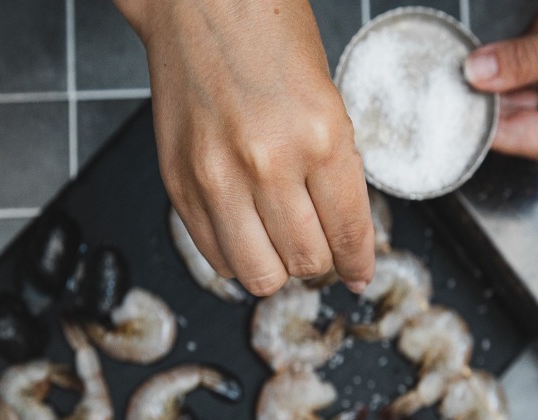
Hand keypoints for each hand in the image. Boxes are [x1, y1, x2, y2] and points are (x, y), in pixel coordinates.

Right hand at [114, 0, 374, 295]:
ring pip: (259, 275)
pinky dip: (237, 255)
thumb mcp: (328, 100)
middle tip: (318, 246)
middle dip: (320, 263)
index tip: (358, 273)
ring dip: (277, 268)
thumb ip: (335, 170)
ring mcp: (215, 178)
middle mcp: (266, 164)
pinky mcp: (178, 184)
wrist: (199, 4)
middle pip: (305, 263)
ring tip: (279, 243)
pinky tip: (245, 229)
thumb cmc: (269, 37)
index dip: (359, 263)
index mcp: (319, 136)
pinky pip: (215, 256)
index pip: (348, 232)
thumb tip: (344, 232)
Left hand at [465, 0, 537, 159]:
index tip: (448, 95)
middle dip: (492, 78)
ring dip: (511, 55)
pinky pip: (519, 62)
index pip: (508, 137)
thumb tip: (475, 74)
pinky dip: (522, 42)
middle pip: (502, 111)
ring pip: (505, 84)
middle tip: (475, 55)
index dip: (475, 117)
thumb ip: (525, 60)